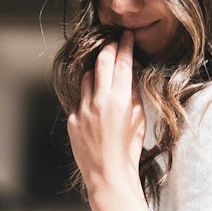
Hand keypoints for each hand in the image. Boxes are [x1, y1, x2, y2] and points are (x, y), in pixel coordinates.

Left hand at [67, 31, 145, 192]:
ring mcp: (82, 109)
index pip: (122, 63)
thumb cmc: (129, 149)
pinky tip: (96, 109)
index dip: (124, 46)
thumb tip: (130, 74)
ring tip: (104, 78)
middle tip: (113, 43)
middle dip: (108, 49)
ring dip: (96, 73)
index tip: (126, 36)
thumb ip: (134, 93)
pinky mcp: (72, 119)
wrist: (108, 174)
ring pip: (87, 78)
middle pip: (101, 62)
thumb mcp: (139, 119)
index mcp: (120, 100)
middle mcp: (99, 101)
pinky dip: (88, 99)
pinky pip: (80, 100)